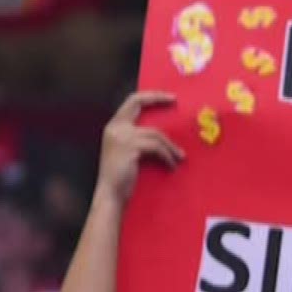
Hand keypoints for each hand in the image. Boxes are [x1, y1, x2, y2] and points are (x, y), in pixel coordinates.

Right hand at [96, 90, 182, 207]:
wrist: (111, 194)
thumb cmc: (121, 178)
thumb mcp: (128, 152)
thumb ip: (138, 138)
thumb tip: (161, 136)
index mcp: (113, 126)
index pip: (131, 102)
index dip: (149, 96)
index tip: (167, 97)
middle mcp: (115, 127)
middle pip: (138, 103)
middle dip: (157, 98)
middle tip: (175, 101)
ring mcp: (122, 136)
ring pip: (155, 133)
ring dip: (170, 146)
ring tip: (179, 157)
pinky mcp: (130, 147)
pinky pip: (157, 147)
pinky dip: (167, 156)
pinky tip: (172, 165)